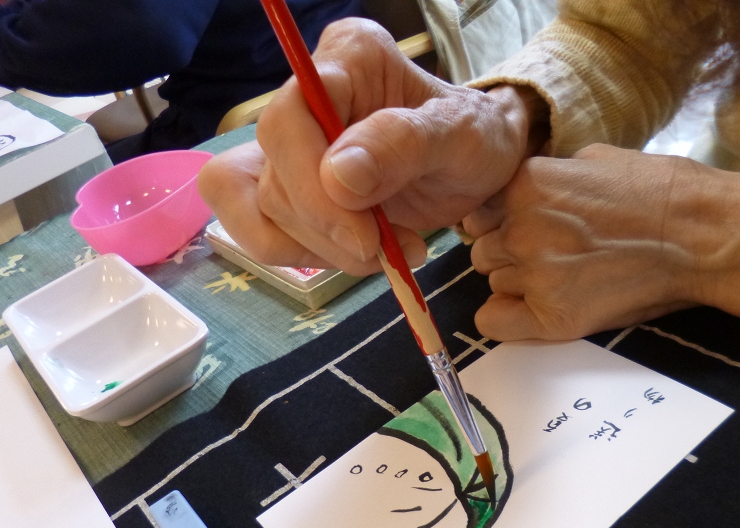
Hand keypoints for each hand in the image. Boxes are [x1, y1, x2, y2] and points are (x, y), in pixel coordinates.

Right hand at [198, 19, 544, 275]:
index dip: (312, 185)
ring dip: (324, 248)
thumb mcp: (461, 136)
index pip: (290, 120)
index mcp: (348, 58)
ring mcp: (293, 145)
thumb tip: (336, 177)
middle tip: (384, 249)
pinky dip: (308, 256)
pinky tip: (357, 255)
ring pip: (265, 209)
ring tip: (386, 250)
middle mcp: (307, 95)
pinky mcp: (289, 188)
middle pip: (272, 171)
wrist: (479, 167)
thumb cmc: (476, 138)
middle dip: (326, 227)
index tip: (364, 236)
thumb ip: (402, 146)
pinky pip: (260, 232)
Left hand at [464, 144, 739, 339]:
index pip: (480, 213)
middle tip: (555, 256)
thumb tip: (524, 192)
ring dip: (521, 284)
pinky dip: (508, 320)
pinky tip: (538, 312)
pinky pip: (495, 323)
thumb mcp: (594, 158)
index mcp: (526, 184)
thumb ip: (548, 176)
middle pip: (485, 251)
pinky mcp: (553, 317)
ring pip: (496, 284)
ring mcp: (535, 275)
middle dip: (512, 254)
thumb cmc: (661, 192)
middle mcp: (521, 229)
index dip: (503, 223)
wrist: (703, 235)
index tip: (527, 229)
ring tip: (569, 279)